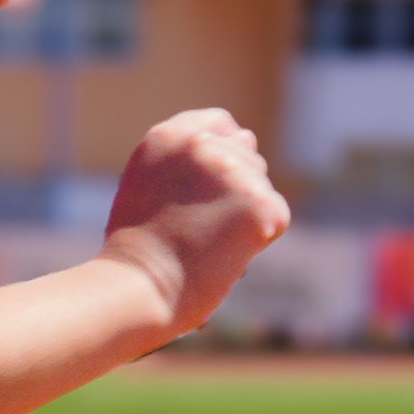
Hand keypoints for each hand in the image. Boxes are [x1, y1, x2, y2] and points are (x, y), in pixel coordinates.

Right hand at [98, 108, 290, 338]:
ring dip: (246, 213)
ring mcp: (232, 171)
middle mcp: (200, 144)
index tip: (211, 183)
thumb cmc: (136, 254)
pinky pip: (276, 216)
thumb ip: (186, 161)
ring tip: (207, 241)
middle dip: (236, 186)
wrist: (137, 290)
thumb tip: (248, 141)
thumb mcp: (146, 187)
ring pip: (262, 186)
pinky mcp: (258, 204)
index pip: (220, 123)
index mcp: (166, 137)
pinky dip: (259, 239)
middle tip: (201, 225)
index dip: (223, 151)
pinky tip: (226, 253)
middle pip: (247, 152)